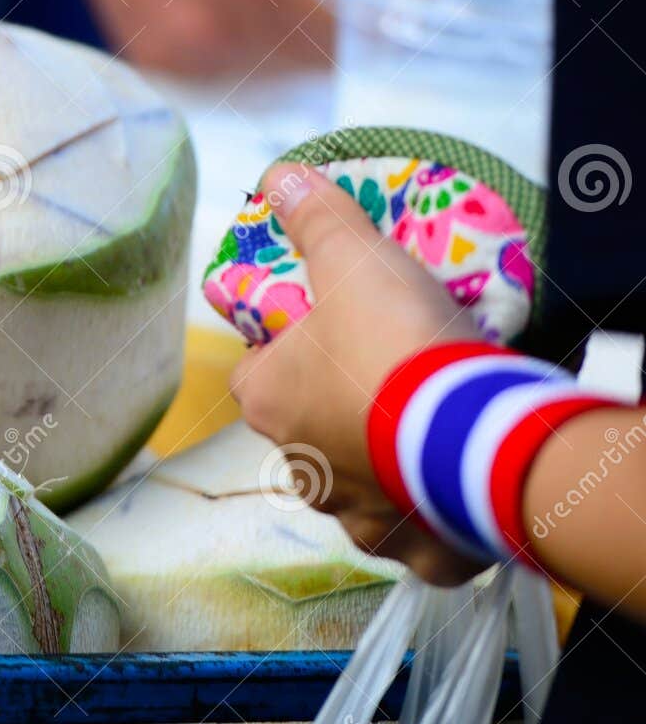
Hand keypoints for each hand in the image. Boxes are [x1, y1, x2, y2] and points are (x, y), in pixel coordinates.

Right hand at [23, 0, 388, 75]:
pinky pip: (222, 72)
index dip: (369, 21)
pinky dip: (236, 44)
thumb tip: (411, 0)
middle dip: (324, 30)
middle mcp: (204, 22)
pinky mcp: (148, 58)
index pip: (344, 38)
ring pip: (264, 76)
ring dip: (280, 42)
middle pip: (305, 65)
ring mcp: (170, 48)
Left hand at [230, 163, 486, 583]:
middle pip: (307, 432)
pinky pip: (415, 537)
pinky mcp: (413, 548)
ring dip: (384, 466)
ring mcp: (354, 515)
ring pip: (358, 489)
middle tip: (391, 377)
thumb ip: (317, 219)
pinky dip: (430, 519)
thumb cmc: (392, 343)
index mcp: (269, 402)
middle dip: (338, 411)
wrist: (469, 433)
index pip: (254, 374)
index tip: (326, 333)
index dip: (283, 352)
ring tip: (429, 432)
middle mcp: (299, 467)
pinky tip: (455, 491)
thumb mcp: (351, 260)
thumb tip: (277, 175)